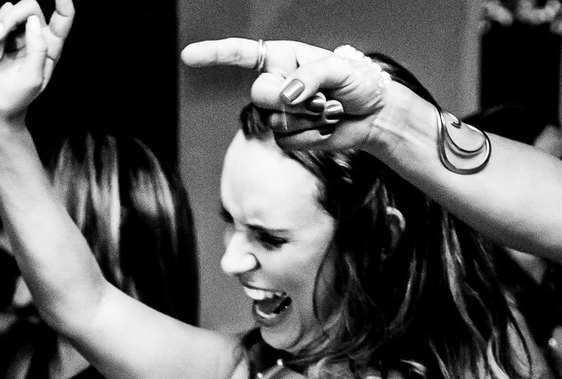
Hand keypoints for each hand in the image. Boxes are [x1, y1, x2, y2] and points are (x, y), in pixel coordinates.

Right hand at [0, 0, 74, 124]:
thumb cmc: (15, 99)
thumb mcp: (32, 77)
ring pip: (7, 11)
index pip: (63, 17)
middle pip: (28, 6)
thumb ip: (37, 48)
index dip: (63, 1)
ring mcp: (17, 36)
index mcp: (51, 48)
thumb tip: (33, 21)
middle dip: (10, 18)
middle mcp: (36, 38)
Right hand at [180, 38, 389, 150]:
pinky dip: (312, 136)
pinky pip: (288, 141)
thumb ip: (311, 76)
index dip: (214, 54)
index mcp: (282, 58)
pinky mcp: (287, 136)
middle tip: (322, 98)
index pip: (241, 54)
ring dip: (309, 119)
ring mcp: (279, 112)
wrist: (372, 115)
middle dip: (290, 99)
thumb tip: (287, 94)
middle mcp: (276, 83)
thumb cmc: (358, 83)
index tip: (188, 56)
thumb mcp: (339, 69)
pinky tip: (326, 127)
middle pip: (260, 94)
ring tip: (330, 111)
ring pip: (276, 122)